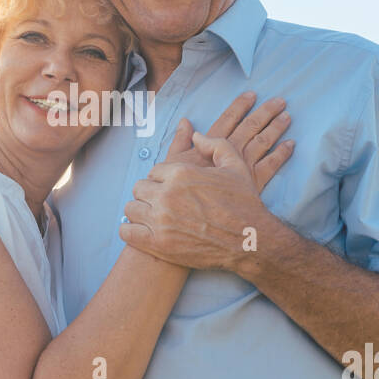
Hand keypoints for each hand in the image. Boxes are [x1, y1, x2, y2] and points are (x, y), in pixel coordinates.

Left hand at [122, 111, 294, 271]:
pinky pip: (127, 231)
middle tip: (161, 203)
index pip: (154, 171)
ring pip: (131, 208)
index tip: (170, 188)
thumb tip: (195, 134)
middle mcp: (167, 194)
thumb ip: (214, 145)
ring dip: (140, 211)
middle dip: (150, 194)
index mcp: (181, 173)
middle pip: (139, 188)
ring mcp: (161, 220)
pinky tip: (141, 231)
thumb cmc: (244, 203)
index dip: (162, 180)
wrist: (250, 241)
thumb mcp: (235, 165)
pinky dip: (130, 230)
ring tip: (152, 217)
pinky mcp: (158, 244)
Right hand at [162, 91, 291, 191]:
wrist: (192, 212)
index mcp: (212, 144)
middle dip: (266, 112)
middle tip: (280, 101)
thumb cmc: (179, 187)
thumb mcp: (173, 162)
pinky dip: (282, 154)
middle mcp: (230, 152)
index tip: (252, 94)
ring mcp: (243, 166)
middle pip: (250, 127)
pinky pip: (271, 165)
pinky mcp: (253, 182)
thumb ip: (180, 140)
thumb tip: (185, 122)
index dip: (240, 106)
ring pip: (263, 142)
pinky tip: (291, 144)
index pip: (228, 119)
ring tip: (287, 116)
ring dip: (276, 128)